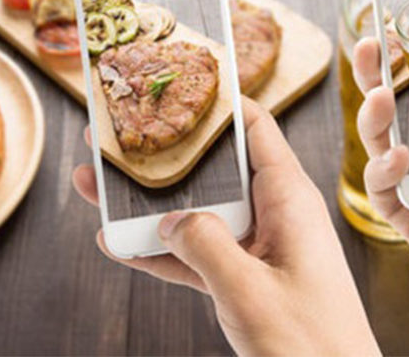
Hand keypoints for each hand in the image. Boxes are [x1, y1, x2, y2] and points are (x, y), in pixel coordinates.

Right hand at [72, 98, 379, 355]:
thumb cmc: (312, 345)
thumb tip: (170, 217)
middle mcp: (272, 214)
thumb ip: (205, 246)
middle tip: (113, 132)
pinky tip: (116, 242)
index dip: (216, 101)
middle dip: (162, 151)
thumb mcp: (250, 291)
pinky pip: (192, 254)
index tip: (173, 79)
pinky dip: (156, 250)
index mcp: (288, 200)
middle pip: (211, 167)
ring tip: (96, 180)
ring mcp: (256, 248)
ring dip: (146, 201)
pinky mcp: (242, 280)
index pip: (254, 128)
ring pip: (194, 211)